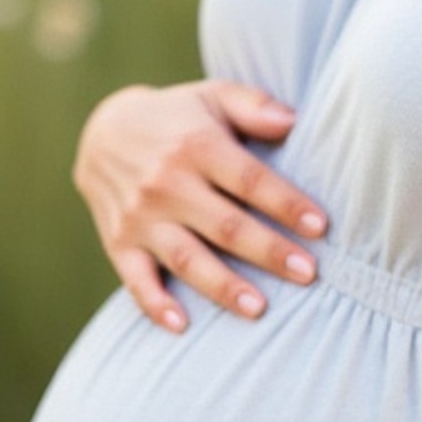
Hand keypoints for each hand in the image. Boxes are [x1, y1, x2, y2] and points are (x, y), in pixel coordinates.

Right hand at [73, 79, 329, 333]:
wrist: (102, 132)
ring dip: (223, 286)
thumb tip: (295, 121)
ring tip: (260, 309)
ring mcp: (141, 217)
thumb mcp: (213, 96)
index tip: (320, 226)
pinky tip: (182, 326)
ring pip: (187, 258)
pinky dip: (156, 304)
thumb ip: (254, 106)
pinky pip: (136, 279)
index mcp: (196, 145)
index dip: (286, 204)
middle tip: (309, 274)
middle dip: (269, 251)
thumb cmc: (177, 117)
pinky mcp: (119, 243)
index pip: (248, 179)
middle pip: (226, 225)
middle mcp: (167, 183)